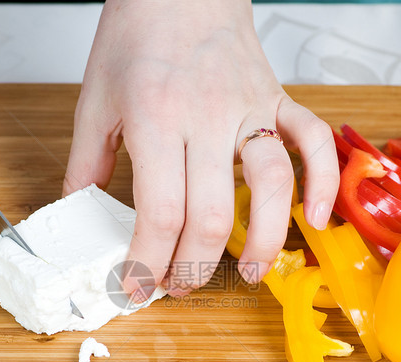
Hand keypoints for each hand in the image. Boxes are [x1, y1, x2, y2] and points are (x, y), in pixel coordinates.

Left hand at [64, 0, 338, 297]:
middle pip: (211, 214)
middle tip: (180, 284)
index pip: (159, 211)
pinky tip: (312, 218)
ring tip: (251, 274)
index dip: (147, 260)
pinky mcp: (277, 99)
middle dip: (195, 266)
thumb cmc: (137, 36)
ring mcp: (249, 108)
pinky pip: (314, 141)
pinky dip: (322, 182)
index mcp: (155, 119)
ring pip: (270, 186)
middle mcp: (206, 118)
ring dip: (264, 242)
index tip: (136, 286)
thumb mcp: (94, 99)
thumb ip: (85, 162)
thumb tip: (78, 210)